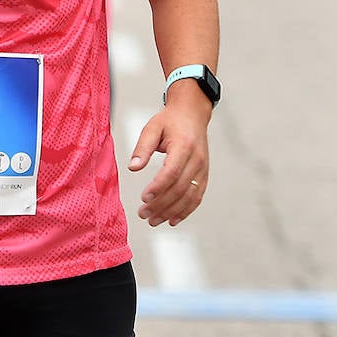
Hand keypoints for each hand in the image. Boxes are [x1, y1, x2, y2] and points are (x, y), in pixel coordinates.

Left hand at [127, 102, 209, 226]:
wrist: (192, 115)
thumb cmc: (169, 121)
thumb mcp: (152, 128)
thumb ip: (142, 148)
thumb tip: (133, 168)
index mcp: (184, 146)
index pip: (172, 172)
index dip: (158, 187)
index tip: (144, 198)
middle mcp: (197, 160)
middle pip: (179, 188)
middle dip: (161, 204)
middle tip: (143, 214)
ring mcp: (203, 169)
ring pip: (189, 196)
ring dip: (171, 211)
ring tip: (154, 220)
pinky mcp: (204, 175)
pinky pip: (197, 196)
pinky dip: (186, 210)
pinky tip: (172, 220)